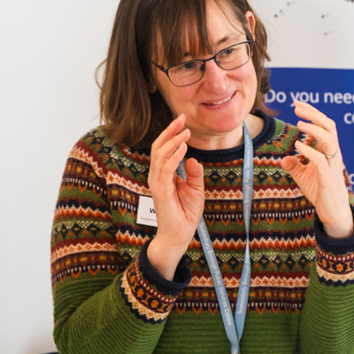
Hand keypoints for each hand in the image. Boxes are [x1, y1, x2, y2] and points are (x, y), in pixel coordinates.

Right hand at [146, 114, 205, 279]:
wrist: (180, 234)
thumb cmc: (185, 213)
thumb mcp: (195, 189)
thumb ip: (194, 174)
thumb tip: (193, 158)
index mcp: (164, 174)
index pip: (164, 149)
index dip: (172, 134)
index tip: (183, 121)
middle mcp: (158, 176)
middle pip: (159, 147)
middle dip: (170, 132)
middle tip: (181, 118)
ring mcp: (157, 183)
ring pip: (160, 155)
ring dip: (173, 141)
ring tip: (185, 132)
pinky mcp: (160, 192)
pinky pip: (165, 170)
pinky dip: (174, 157)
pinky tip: (184, 149)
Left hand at [280, 101, 353, 237]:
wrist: (333, 212)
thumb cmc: (321, 192)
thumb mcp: (304, 177)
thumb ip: (295, 166)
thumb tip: (283, 159)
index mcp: (329, 151)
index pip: (324, 125)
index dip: (312, 112)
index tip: (297, 103)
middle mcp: (333, 155)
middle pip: (329, 127)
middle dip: (314, 114)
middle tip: (297, 107)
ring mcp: (333, 166)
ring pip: (330, 140)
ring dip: (314, 129)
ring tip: (299, 123)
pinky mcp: (328, 178)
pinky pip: (321, 161)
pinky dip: (309, 151)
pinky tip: (298, 145)